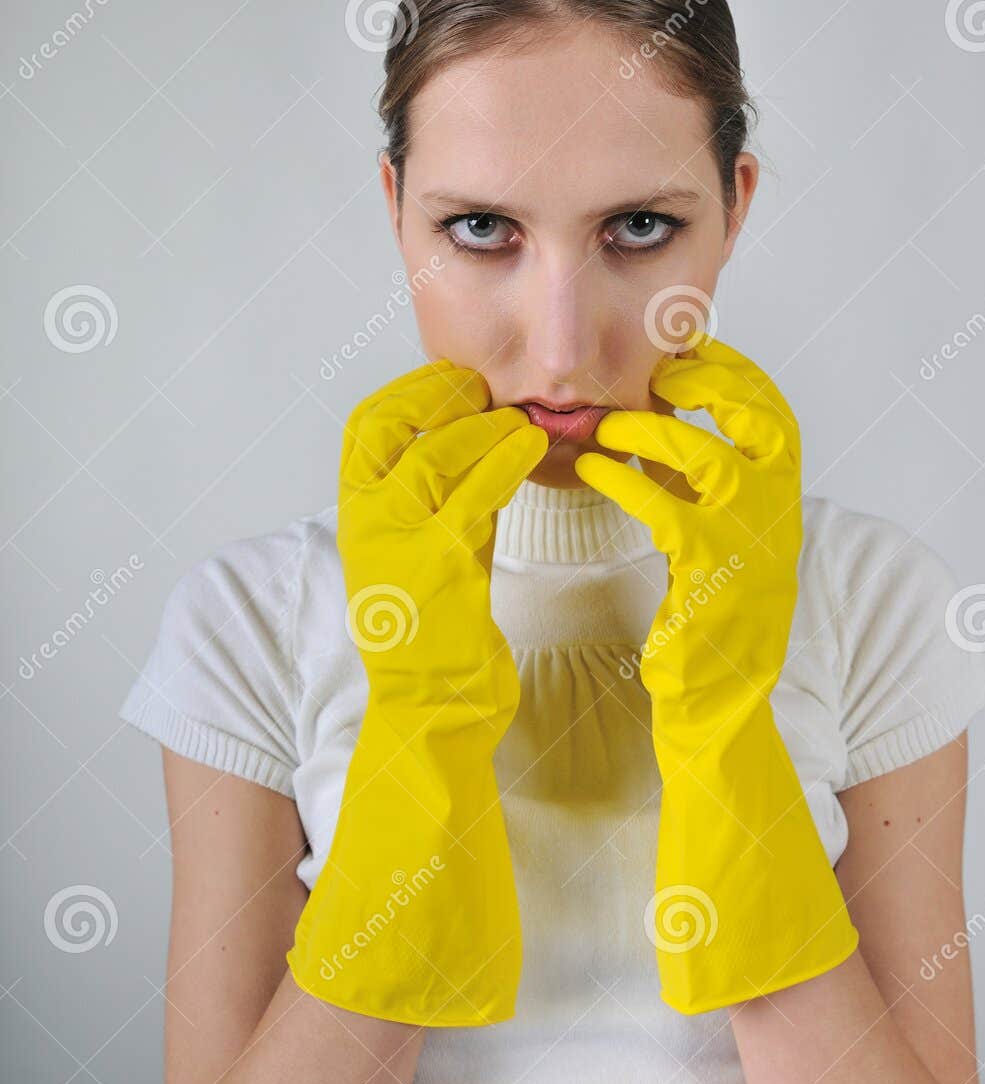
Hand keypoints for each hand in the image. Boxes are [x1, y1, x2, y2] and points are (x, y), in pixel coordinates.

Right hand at [338, 359, 548, 728]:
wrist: (429, 704)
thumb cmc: (435, 626)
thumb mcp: (429, 548)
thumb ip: (443, 498)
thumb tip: (482, 438)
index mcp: (355, 516)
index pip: (363, 428)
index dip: (407, 391)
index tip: (450, 378)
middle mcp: (366, 523)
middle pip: (387, 428)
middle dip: (438, 396)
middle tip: (485, 389)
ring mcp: (399, 544)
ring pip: (434, 456)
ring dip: (484, 428)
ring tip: (521, 423)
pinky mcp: (443, 567)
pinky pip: (475, 496)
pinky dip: (506, 463)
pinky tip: (530, 449)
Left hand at [573, 333, 858, 1012]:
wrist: (720, 711)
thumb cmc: (709, 623)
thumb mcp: (718, 539)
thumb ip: (702, 481)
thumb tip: (658, 417)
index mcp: (781, 500)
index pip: (771, 408)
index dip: (729, 370)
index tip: (683, 349)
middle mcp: (779, 517)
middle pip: (762, 419)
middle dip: (711, 384)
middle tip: (658, 374)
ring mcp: (753, 549)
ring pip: (709, 459)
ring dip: (653, 432)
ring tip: (607, 427)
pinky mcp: (713, 583)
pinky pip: (668, 514)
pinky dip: (627, 485)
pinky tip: (593, 474)